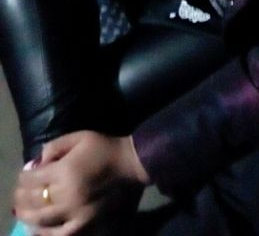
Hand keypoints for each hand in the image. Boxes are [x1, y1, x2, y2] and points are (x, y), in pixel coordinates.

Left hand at [13, 131, 149, 234]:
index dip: (24, 176)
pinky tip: (39, 228)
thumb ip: (55, 146)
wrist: (131, 163)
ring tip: (24, 210)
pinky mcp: (84, 223)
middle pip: (32, 200)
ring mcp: (74, 212)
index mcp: (64, 171)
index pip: (31, 179)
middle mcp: (66, 194)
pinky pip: (59, 235)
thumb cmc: (105, 147)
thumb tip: (37, 163)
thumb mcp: (79, 137)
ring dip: (27, 215)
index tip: (26, 173)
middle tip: (21, 192)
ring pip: (40, 220)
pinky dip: (45, 234)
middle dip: (21, 196)